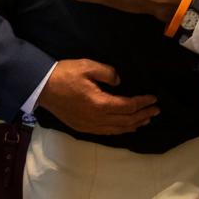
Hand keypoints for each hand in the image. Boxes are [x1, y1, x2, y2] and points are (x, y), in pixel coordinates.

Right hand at [37, 59, 158, 134]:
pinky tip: (126, 127)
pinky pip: (106, 132)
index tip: (154, 99)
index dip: (143, 103)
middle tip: (156, 110)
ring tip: (146, 120)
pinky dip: (120, 130)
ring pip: (117, 129)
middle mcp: (96, 118)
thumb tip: (119, 82)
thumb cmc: (64, 74)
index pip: (128, 106)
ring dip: (134, 125)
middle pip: (126, 121)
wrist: (41, 87)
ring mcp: (89, 125)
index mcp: (100, 103)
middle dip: (143, 115)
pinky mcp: (83, 127)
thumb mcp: (87, 66)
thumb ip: (107, 73)